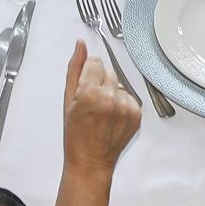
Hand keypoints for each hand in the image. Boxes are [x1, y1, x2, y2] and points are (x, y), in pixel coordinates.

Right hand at [60, 40, 140, 178]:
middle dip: (99, 81)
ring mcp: (125, 107)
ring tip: (102, 111)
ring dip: (111, 91)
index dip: (88, 74)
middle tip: (92, 101)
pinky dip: (121, 103)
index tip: (85, 86)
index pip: (95, 62)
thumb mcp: (68, 99)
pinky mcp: (136, 114)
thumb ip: (74, 68)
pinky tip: (112, 116)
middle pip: (108, 71)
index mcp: (90, 93)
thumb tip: (80, 45)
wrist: (90, 161)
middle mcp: (110, 98)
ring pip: (119, 83)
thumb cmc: (75, 134)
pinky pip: (129, 96)